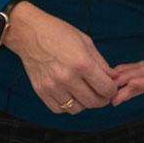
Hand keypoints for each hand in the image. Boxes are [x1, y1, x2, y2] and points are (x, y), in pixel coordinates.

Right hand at [2, 1, 117, 114]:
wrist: (30, 33)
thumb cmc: (59, 33)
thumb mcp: (86, 42)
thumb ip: (101, 63)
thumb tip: (113, 78)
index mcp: (82, 62)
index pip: (105, 88)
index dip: (112, 90)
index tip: (111, 87)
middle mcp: (67, 77)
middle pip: (93, 102)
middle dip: (102, 99)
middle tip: (102, 93)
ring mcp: (52, 86)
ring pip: (76, 109)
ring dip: (84, 104)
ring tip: (85, 93)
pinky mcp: (41, 91)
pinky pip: (59, 109)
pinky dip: (67, 106)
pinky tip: (70, 94)